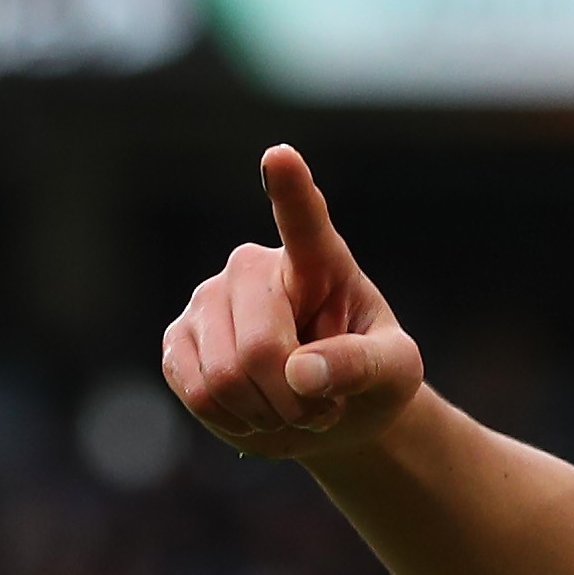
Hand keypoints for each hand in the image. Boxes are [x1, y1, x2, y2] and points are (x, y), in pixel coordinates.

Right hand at [161, 146, 424, 460]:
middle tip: (321, 407)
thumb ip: (363, 366)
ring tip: (292, 407)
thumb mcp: (395, 373)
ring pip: (224, 376)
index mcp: (319, 261)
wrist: (328, 414)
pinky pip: (196, 392)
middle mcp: (252, 268)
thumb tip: (301, 374)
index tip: (281, 156)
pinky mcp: (178, 341)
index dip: (290, 190)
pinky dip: (234, 418)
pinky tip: (256, 411)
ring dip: (269, 413)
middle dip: (295, 398)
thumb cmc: (371, 378)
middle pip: (259, 347)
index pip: (303, 221)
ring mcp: (207, 300)